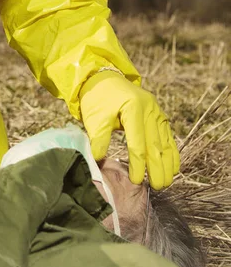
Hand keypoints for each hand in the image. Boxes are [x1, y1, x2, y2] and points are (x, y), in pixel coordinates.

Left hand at [79, 70, 179, 189]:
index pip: (137, 143)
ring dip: (167, 163)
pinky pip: (168, 135)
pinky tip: (173, 167)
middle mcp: (149, 108)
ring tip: (166, 182)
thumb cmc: (97, 99)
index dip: (138, 164)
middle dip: (157, 168)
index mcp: (133, 108)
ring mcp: (156, 110)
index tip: (135, 181)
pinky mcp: (158, 114)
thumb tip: (98, 159)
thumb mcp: (94, 117)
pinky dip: (171, 152)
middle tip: (158, 187)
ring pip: (165, 141)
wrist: (103, 79)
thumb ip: (98, 138)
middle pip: (155, 144)